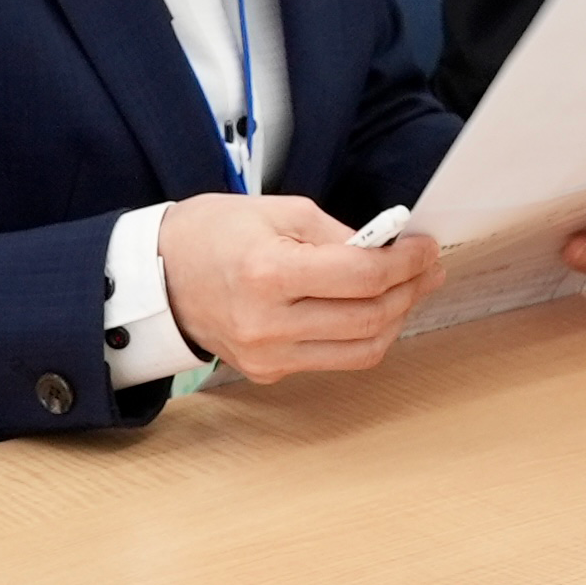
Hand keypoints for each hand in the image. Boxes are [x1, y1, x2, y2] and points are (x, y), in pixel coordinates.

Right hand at [160, 193, 447, 382]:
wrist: (157, 276)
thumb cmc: (214, 233)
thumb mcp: (279, 211)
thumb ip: (339, 234)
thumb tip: (391, 250)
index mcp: (268, 273)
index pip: (363, 277)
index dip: (408, 262)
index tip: (427, 247)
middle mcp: (267, 324)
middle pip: (370, 318)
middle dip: (411, 290)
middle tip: (428, 268)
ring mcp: (266, 356)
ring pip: (361, 351)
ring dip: (396, 318)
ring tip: (408, 289)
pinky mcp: (267, 372)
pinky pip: (334, 360)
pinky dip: (361, 335)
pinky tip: (368, 308)